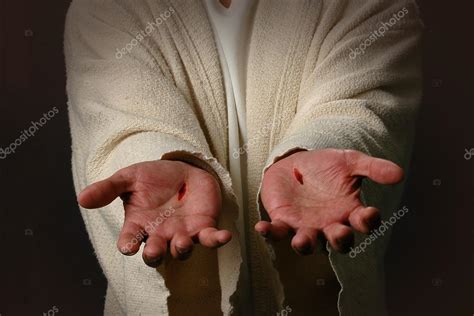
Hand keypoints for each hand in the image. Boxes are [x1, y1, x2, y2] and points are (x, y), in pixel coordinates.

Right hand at [78, 160, 230, 266]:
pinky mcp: (203, 227)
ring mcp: (182, 233)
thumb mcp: (129, 177)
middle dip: (154, 255)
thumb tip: (81, 199)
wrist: (182, 169)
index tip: (128, 245)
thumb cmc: (154, 178)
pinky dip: (218, 240)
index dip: (128, 245)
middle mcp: (159, 234)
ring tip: (182, 241)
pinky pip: (211, 238)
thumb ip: (108, 188)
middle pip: (155, 254)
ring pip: (182, 250)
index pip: (129, 241)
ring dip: (182, 249)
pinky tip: (225, 236)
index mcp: (139, 225)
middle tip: (153, 251)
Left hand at [256, 149, 402, 253]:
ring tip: (302, 241)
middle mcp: (329, 225)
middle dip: (340, 240)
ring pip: (308, 244)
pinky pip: (277, 232)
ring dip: (305, 245)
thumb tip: (400, 174)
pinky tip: (261, 227)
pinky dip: (269, 232)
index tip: (370, 213)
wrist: (296, 160)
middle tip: (340, 232)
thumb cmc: (326, 165)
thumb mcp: (349, 161)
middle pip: (339, 242)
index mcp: (349, 212)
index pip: (364, 223)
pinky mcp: (283, 222)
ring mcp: (306, 226)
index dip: (368, 222)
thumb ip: (372, 168)